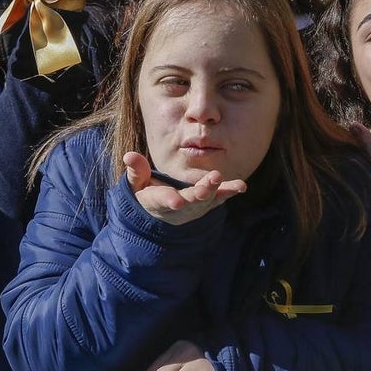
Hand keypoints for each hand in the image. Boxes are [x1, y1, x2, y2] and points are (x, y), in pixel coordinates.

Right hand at [123, 152, 246, 225]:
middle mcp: (180, 207)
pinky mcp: (206, 203)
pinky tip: (241, 186)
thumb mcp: (135, 185)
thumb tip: (129, 155)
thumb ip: (135, 171)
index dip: (170, 201)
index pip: (164, 200)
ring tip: (234, 185)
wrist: (159, 214)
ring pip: (208, 200)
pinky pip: (219, 198)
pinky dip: (229, 192)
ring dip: (219, 191)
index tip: (177, 202)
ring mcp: (195, 206)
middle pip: (192, 200)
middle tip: (211, 183)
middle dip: (201, 192)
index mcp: (158, 201)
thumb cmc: (145, 193)